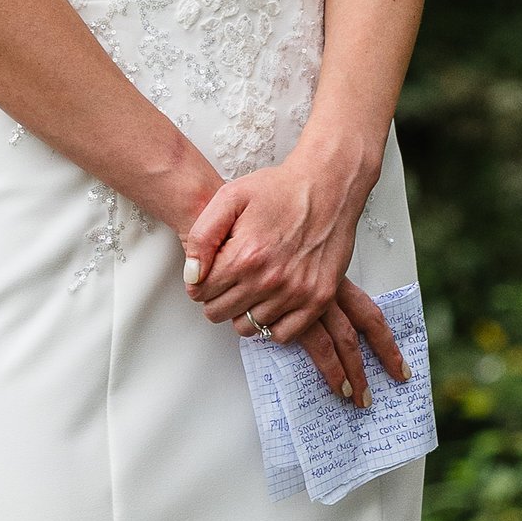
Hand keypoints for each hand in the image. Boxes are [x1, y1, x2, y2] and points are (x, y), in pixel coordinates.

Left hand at [182, 139, 405, 407]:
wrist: (328, 187)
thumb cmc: (280, 189)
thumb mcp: (230, 197)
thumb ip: (202, 237)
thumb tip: (192, 276)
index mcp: (245, 255)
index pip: (201, 293)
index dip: (201, 282)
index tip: (212, 272)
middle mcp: (270, 279)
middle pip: (220, 313)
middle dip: (218, 298)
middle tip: (230, 279)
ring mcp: (296, 292)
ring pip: (248, 327)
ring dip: (244, 310)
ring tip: (252, 286)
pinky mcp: (318, 299)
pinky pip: (282, 334)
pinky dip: (272, 323)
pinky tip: (272, 300)